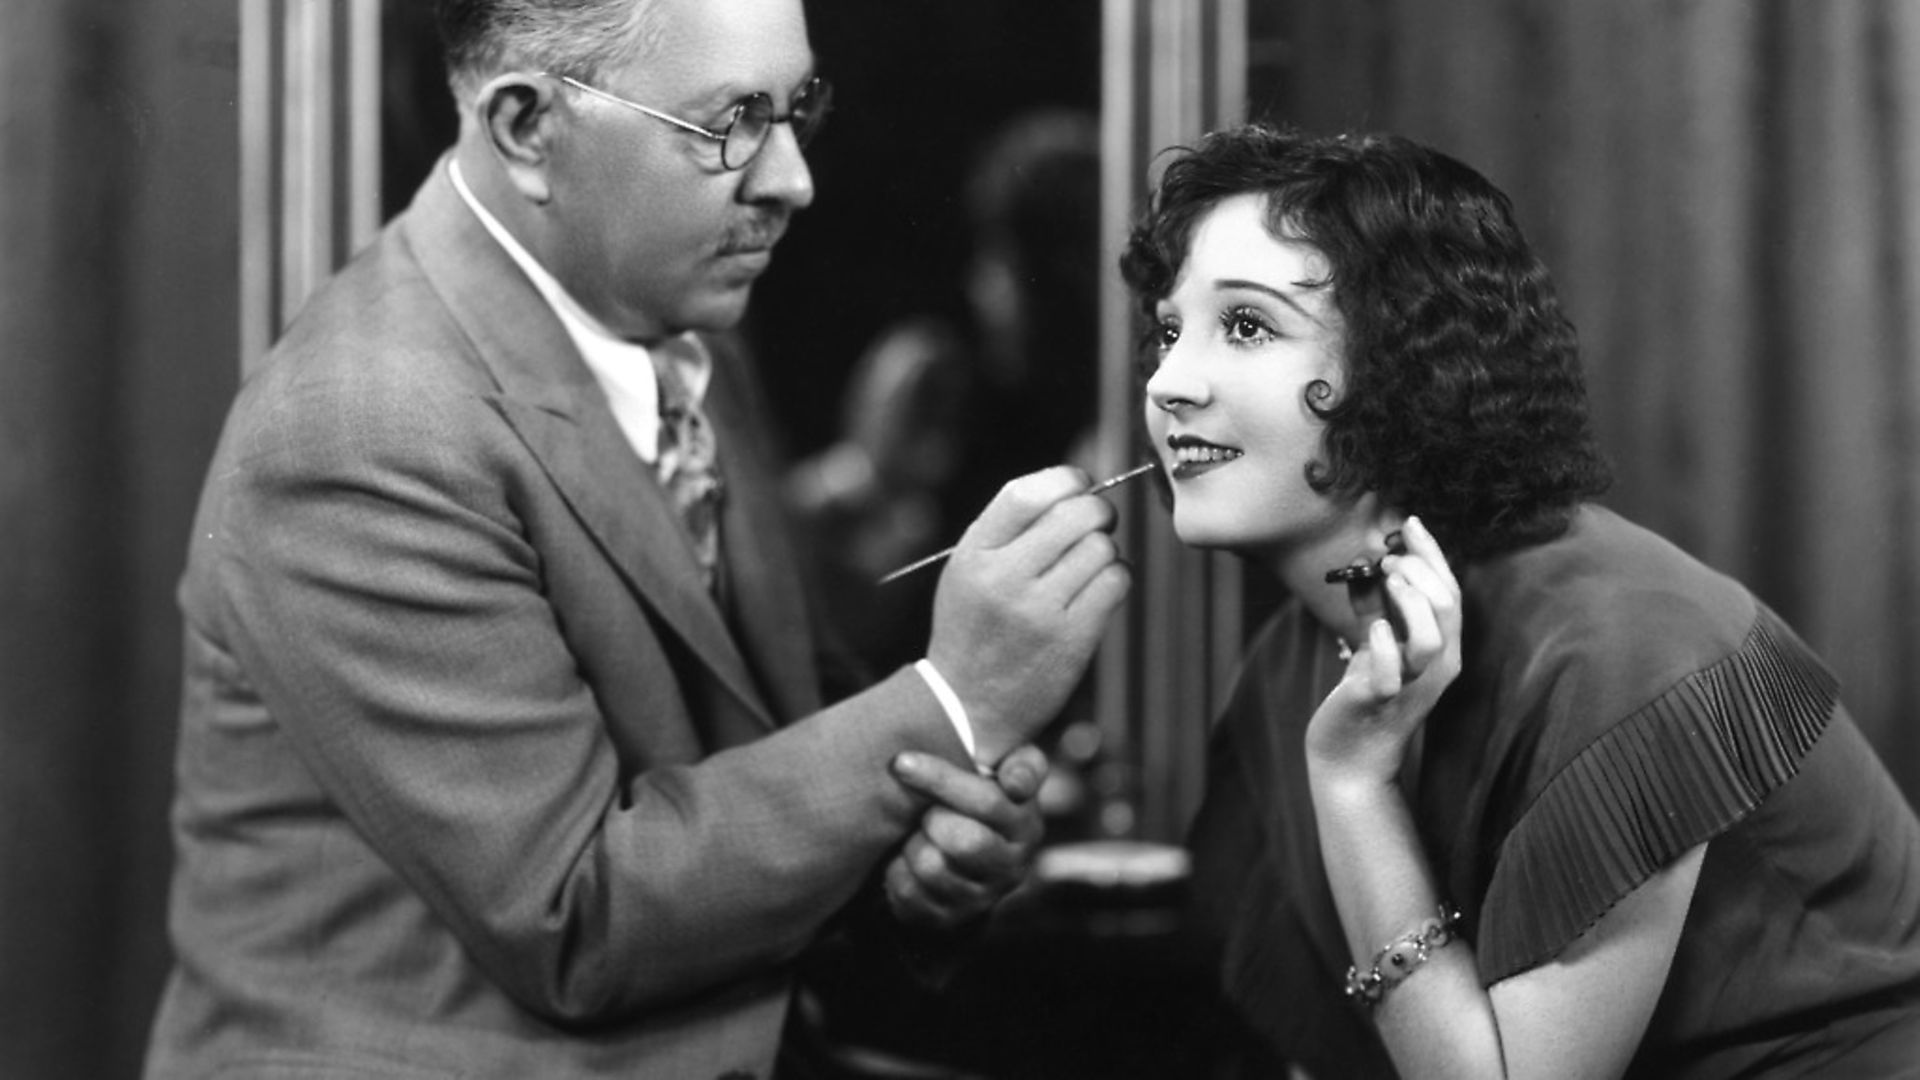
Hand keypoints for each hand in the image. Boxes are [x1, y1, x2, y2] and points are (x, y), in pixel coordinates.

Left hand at [882, 745, 1049, 929]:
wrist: (971, 864)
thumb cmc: (982, 804)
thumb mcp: (1009, 776)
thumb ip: (1022, 766)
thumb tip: (1016, 781)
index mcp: (1025, 824)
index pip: (988, 802)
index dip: (942, 780)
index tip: (901, 762)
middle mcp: (1011, 865)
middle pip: (962, 841)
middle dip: (931, 819)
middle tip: (926, 810)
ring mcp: (982, 897)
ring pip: (931, 868)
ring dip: (913, 845)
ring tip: (921, 835)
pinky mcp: (950, 918)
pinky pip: (910, 892)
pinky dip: (898, 871)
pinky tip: (909, 860)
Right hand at [926, 466, 1130, 761]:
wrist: (967, 706)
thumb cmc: (973, 629)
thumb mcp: (967, 569)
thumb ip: (1008, 528)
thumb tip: (1074, 485)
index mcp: (974, 554)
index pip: (1027, 493)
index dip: (1066, 479)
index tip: (1079, 485)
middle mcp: (1004, 578)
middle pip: (1076, 514)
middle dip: (1097, 512)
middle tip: (1095, 524)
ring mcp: (1040, 610)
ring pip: (1102, 547)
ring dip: (1105, 551)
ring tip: (1087, 568)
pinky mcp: (1072, 638)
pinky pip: (1117, 582)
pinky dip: (1116, 578)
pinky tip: (1097, 591)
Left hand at [1305, 516, 1462, 788]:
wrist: (1350, 756)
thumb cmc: (1366, 697)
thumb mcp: (1377, 646)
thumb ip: (1376, 609)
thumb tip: (1365, 565)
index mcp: (1441, 648)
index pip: (1450, 592)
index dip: (1433, 554)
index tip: (1410, 522)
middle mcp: (1437, 667)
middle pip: (1448, 608)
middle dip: (1420, 571)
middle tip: (1389, 559)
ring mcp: (1412, 686)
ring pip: (1432, 639)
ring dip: (1410, 601)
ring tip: (1386, 580)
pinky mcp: (1381, 702)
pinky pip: (1393, 673)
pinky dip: (1383, 645)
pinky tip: (1371, 628)